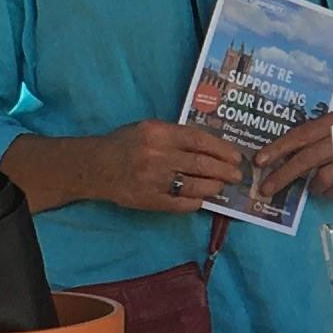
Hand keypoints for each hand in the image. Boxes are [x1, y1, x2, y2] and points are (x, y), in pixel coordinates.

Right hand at [89, 118, 258, 212]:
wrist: (96, 167)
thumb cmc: (125, 144)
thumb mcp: (148, 129)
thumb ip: (176, 135)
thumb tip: (210, 146)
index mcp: (159, 133)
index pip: (200, 140)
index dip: (222, 149)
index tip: (235, 156)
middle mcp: (158, 156)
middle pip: (203, 165)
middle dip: (225, 171)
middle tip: (236, 176)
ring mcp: (155, 180)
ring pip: (196, 186)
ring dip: (214, 187)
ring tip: (221, 186)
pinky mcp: (151, 200)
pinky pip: (182, 203)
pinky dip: (196, 201)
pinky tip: (201, 198)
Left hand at [243, 111, 332, 208]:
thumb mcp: (331, 133)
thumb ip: (308, 141)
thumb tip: (272, 159)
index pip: (301, 134)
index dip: (278, 148)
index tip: (259, 160)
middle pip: (308, 157)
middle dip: (284, 175)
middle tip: (265, 189)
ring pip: (322, 177)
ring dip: (312, 185)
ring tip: (312, 187)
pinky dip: (327, 192)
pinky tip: (329, 188)